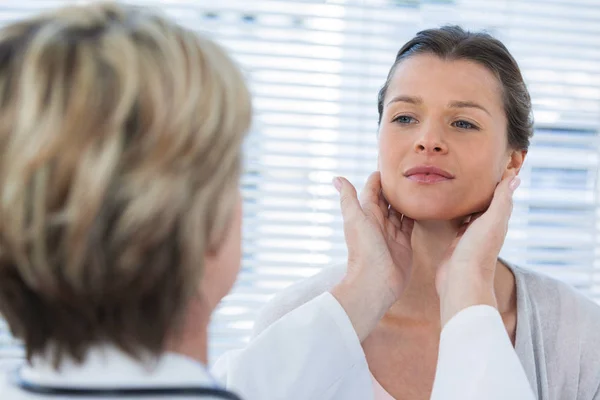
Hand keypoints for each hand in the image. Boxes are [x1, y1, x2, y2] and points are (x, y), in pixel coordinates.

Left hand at [331, 171, 413, 340]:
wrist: (375, 282)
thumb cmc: (363, 251)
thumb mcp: (355, 219)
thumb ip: (349, 199)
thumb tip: (336, 178)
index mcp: (366, 213)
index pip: (373, 190)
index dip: (380, 177)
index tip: (392, 162)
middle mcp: (378, 222)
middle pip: (387, 199)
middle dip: (396, 186)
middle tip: (412, 170)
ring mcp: (391, 233)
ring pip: (399, 210)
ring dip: (406, 199)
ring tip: (420, 183)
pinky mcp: (404, 243)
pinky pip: (409, 225)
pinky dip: (414, 215)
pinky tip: (423, 205)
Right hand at [436, 173, 519, 325]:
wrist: (460, 280)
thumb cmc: (477, 251)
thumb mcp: (492, 221)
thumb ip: (502, 200)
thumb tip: (515, 177)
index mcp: (497, 222)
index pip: (501, 197)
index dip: (500, 182)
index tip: (496, 165)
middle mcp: (486, 229)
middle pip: (487, 205)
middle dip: (484, 190)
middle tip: (476, 171)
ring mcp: (471, 237)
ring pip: (472, 214)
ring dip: (469, 201)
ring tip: (461, 185)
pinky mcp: (457, 244)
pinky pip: (458, 224)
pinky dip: (456, 214)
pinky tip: (448, 208)